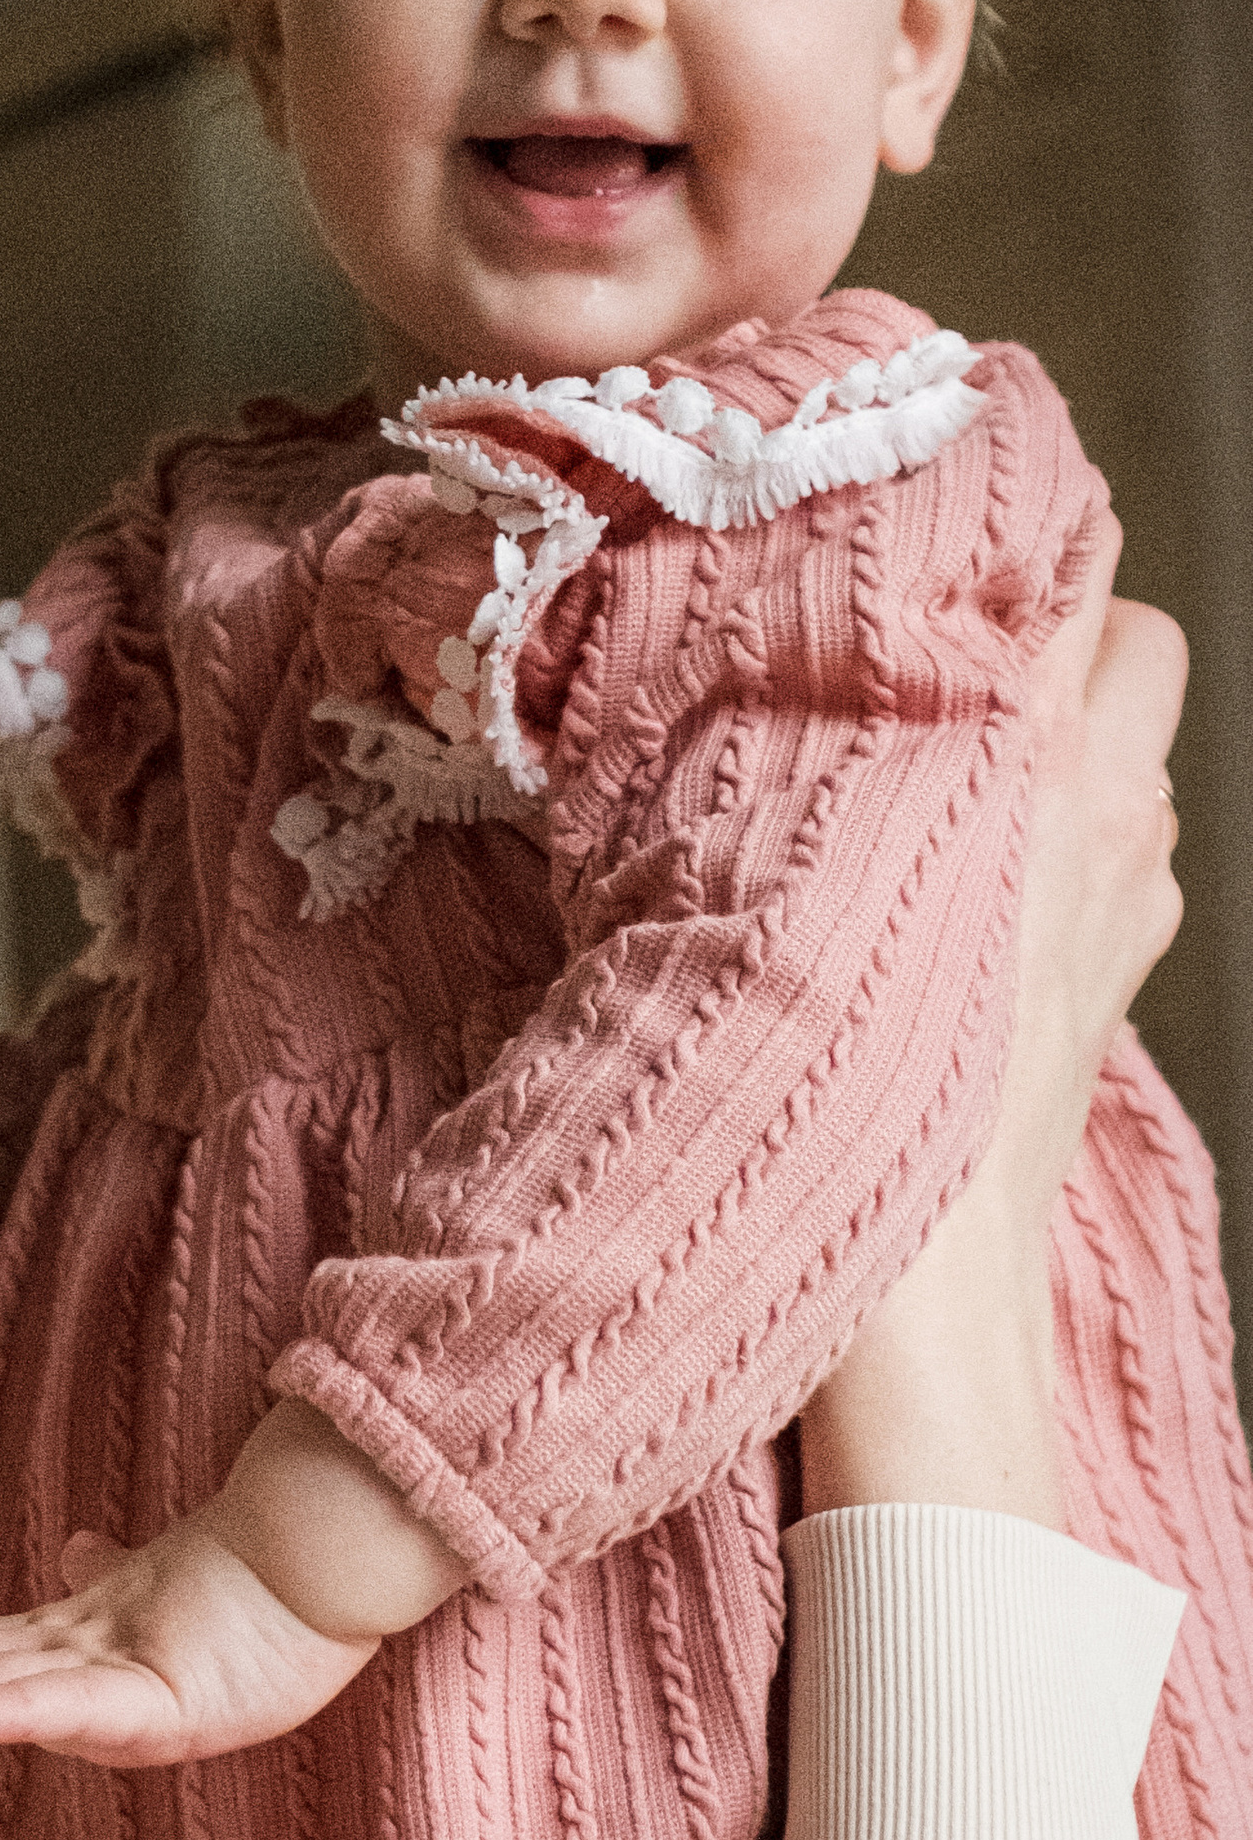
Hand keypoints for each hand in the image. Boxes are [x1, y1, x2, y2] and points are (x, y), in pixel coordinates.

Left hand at [0, 1513, 374, 1801]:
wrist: (324, 1546)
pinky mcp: (154, 1685)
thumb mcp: (164, 1598)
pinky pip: (64, 1702)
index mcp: (68, 1636)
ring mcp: (105, 1663)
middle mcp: (66, 1646)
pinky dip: (1, 1711)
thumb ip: (113, 1586)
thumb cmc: (255, 1585)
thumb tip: (80, 1555)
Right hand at [800, 571, 1185, 1521]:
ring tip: (932, 756)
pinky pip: (1110, 858)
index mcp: (1027, 766)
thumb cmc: (834, 1117)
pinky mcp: (1108, 985)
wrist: (924, 1322)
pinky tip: (953, 878)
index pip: (1064, 571)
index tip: (911, 517)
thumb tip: (707, 683)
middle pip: (1131, 641)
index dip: (994, 528)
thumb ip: (759, 775)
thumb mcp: (765, 901)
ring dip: (1057, 735)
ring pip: (1130, 752)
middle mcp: (1100, 818)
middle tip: (930, 646)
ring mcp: (1120, 904)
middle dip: (1052, 627)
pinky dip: (1058, 841)